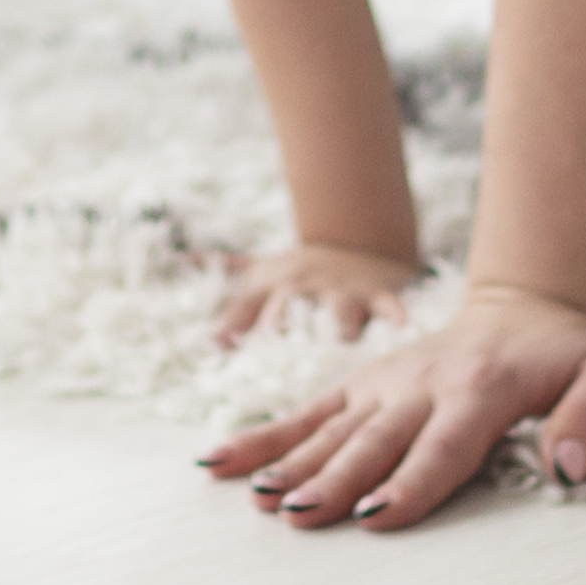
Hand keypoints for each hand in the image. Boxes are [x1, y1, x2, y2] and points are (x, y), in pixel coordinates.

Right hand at [196, 279, 585, 529]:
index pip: (445, 444)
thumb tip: (570, 467)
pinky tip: (220, 464)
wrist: (528, 304)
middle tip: (296, 515)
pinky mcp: (362, 384)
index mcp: (481, 389)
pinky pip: (309, 412)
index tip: (375, 515)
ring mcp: (385, 383)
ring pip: (332, 427)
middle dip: (335, 479)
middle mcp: (423, 385)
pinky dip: (264, 437)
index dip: (411, 481)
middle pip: (375, 441)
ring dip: (292, 463)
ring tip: (256, 499)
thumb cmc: (571, 355)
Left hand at [210, 240, 427, 346]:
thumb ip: (222, 282)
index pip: (247, 305)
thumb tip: (184, 281)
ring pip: (338, 307)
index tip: (218, 345)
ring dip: (338, 322)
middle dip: (280, 326)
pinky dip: (396, 313)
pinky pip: (388, 303)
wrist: (358, 239)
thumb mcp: (259, 269)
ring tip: (340, 336)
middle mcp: (306, 287)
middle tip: (274, 345)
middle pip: (289, 307)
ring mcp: (341, 290)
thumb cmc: (301, 270)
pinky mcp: (376, 294)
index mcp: (274, 282)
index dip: (230, 325)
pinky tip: (401, 324)